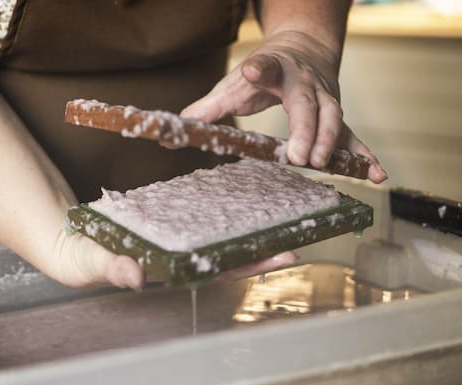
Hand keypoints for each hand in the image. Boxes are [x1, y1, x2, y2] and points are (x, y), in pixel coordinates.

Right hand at [55, 231, 295, 286]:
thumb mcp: (90, 261)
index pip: (214, 270)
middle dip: (260, 250)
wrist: (68, 240)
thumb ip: (110, 267)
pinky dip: (219, 211)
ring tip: (274, 215)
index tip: (280, 255)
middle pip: (225, 255)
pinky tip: (235, 200)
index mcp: (166, 270)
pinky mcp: (166, 223)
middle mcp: (176, 257)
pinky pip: (198, 218)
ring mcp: (172, 240)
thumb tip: (135, 277)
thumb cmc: (80, 256)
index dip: (247, 264)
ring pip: (216, 236)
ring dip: (245, 228)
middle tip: (295, 239)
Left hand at [181, 30, 386, 182]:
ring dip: (332, 142)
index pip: (264, 67)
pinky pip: (353, 135)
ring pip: (334, 117)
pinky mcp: (336, 114)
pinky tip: (376, 174)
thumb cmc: (262, 72)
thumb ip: (207, 108)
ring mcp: (325, 97)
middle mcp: (304, 81)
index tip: (249, 70)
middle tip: (299, 157)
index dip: (258, 69)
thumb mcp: (233, 84)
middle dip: (305, 128)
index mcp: (273, 68)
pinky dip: (364, 154)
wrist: (302, 49)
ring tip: (324, 165)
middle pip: (308, 103)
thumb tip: (170, 134)